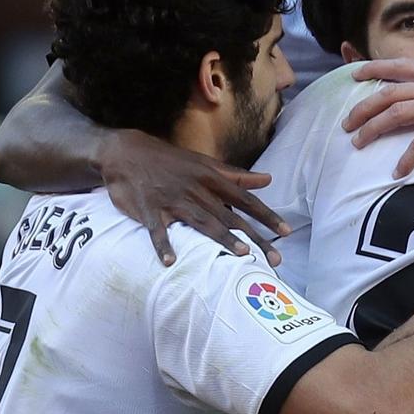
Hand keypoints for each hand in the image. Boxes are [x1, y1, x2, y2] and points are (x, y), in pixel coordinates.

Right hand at [98, 129, 288, 266]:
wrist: (127, 151)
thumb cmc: (170, 161)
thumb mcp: (205, 163)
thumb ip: (237, 176)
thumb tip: (268, 179)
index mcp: (211, 179)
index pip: (245, 200)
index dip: (266, 216)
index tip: (286, 232)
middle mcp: (197, 190)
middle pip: (230, 217)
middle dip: (254, 237)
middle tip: (274, 259)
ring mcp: (173, 200)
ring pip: (202, 221)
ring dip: (221, 238)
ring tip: (240, 255)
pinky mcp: (148, 209)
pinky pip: (156, 230)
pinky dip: (162, 244)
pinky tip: (170, 261)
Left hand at [346, 59, 413, 174]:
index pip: (403, 67)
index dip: (376, 68)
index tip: (355, 72)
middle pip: (389, 92)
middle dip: (363, 106)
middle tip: (346, 122)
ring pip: (396, 112)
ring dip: (373, 128)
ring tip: (357, 143)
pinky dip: (406, 158)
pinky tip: (396, 171)